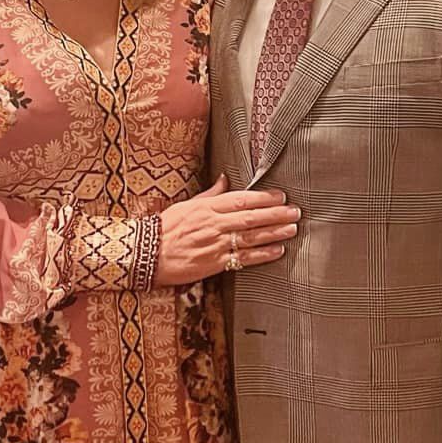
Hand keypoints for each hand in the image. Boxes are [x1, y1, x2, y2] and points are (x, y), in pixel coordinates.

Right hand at [153, 176, 298, 286]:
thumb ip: (210, 194)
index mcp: (207, 207)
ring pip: (251, 237)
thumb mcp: (186, 205)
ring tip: (292, 228)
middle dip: (276, 214)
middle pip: (251, 217)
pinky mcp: (214, 263)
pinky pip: (243, 258)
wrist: (146, 254)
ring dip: (274, 232)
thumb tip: (225, 179)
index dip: (263, 198)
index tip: (281, 196)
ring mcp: (215, 244)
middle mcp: (213, 224)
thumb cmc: (164, 228)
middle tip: (295, 211)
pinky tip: (277, 250)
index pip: (241, 199)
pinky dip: (262, 255)